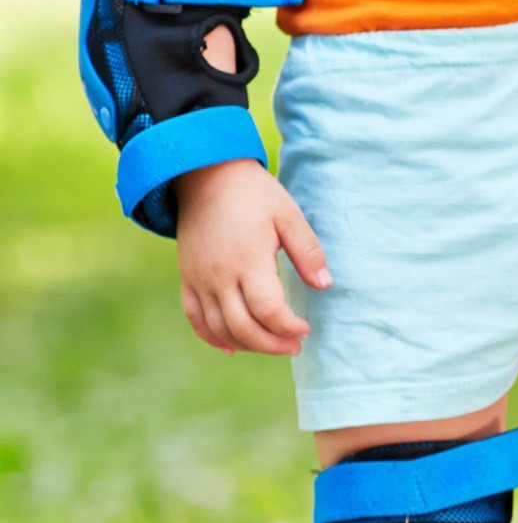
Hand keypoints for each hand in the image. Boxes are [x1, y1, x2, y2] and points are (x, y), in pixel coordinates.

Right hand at [170, 158, 327, 355]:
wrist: (205, 176)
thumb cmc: (254, 194)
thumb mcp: (288, 215)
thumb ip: (307, 252)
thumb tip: (325, 285)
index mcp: (247, 259)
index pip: (268, 309)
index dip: (288, 326)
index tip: (306, 328)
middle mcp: (218, 275)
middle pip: (242, 327)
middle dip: (271, 344)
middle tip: (295, 346)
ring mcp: (198, 279)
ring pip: (217, 328)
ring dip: (246, 344)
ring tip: (272, 345)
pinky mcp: (187, 278)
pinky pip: (194, 317)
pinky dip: (212, 336)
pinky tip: (232, 346)